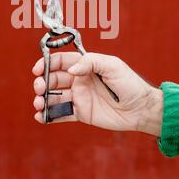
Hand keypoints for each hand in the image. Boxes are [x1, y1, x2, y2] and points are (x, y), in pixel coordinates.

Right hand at [32, 52, 162, 136]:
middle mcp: (79, 81)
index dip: (47, 63)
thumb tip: (70, 69)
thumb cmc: (129, 83)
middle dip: (42, 82)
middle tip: (39, 88)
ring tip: (39, 104)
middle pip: (53, 79)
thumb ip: (90, 62)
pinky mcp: (82, 113)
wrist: (140, 109)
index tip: (38, 70)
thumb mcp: (112, 65)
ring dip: (42, 99)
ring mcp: (79, 97)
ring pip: (54, 97)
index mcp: (85, 66)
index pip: (60, 61)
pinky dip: (49, 116)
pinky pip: (61, 114)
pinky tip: (41, 117)